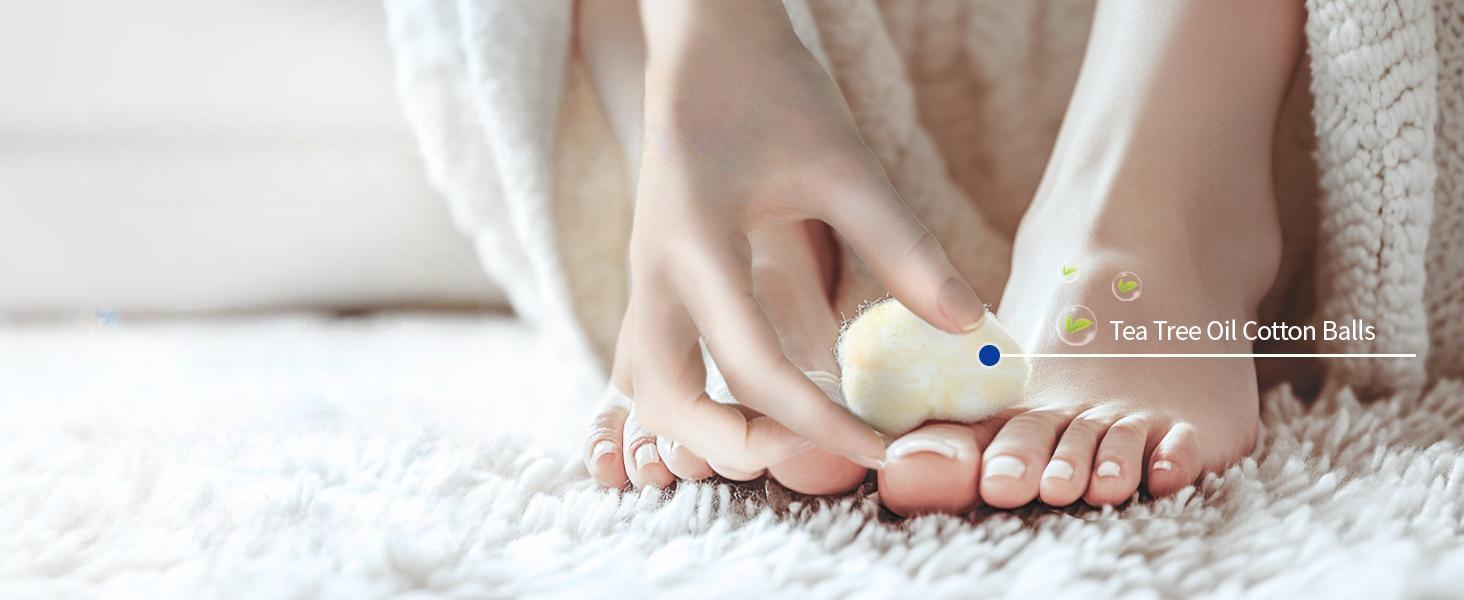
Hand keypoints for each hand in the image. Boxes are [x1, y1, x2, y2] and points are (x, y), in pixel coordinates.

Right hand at [618, 0, 986, 472]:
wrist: (706, 43)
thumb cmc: (774, 90)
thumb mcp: (847, 164)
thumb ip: (902, 247)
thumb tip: (968, 326)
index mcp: (696, 243)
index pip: (750, 366)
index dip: (818, 423)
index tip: (878, 450)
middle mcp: (653, 273)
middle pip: (664, 402)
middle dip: (740, 446)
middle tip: (820, 447)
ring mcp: (643, 278)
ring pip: (643, 391)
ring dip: (702, 430)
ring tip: (785, 435)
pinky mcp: (650, 278)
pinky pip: (650, 364)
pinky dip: (691, 399)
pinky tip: (752, 401)